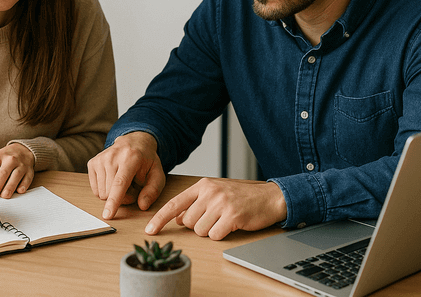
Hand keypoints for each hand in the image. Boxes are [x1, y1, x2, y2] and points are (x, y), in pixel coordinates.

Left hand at [0, 143, 34, 198]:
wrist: (23, 150)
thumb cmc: (5, 158)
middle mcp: (10, 159)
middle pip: (2, 174)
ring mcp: (21, 165)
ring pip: (15, 176)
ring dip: (9, 188)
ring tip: (4, 196)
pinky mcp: (30, 171)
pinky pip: (27, 179)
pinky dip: (23, 186)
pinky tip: (18, 191)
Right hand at [87, 132, 165, 219]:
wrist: (134, 141)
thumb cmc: (146, 160)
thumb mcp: (157, 174)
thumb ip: (153, 190)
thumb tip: (142, 205)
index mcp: (131, 158)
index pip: (120, 183)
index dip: (114, 201)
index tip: (107, 214)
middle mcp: (112, 156)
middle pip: (110, 193)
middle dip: (123, 198)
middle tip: (133, 187)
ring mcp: (100, 159)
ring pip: (102, 193)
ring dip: (114, 194)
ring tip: (124, 182)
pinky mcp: (92, 163)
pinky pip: (96, 190)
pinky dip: (106, 190)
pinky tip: (113, 180)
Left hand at [144, 178, 286, 239]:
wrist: (269, 197)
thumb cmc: (241, 197)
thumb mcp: (215, 194)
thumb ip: (195, 204)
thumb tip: (179, 219)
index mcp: (203, 185)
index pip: (175, 204)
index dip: (160, 218)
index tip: (150, 229)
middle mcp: (210, 192)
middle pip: (189, 222)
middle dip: (200, 225)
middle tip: (216, 218)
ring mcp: (221, 204)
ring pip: (201, 230)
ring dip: (211, 230)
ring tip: (224, 220)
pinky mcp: (232, 216)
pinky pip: (215, 235)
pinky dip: (222, 234)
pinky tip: (231, 225)